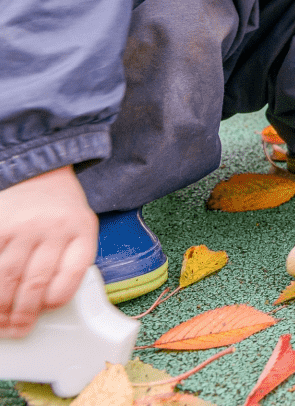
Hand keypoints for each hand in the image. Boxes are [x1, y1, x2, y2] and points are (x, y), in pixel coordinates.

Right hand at [0, 166, 98, 337]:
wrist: (39, 171)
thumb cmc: (61, 209)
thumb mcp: (80, 227)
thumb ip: (70, 259)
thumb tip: (48, 303)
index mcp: (82, 232)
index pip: (70, 277)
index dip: (55, 300)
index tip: (44, 311)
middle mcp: (54, 229)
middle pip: (35, 283)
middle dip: (23, 314)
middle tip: (17, 329)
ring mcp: (23, 227)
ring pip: (7, 278)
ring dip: (0, 307)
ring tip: (0, 321)